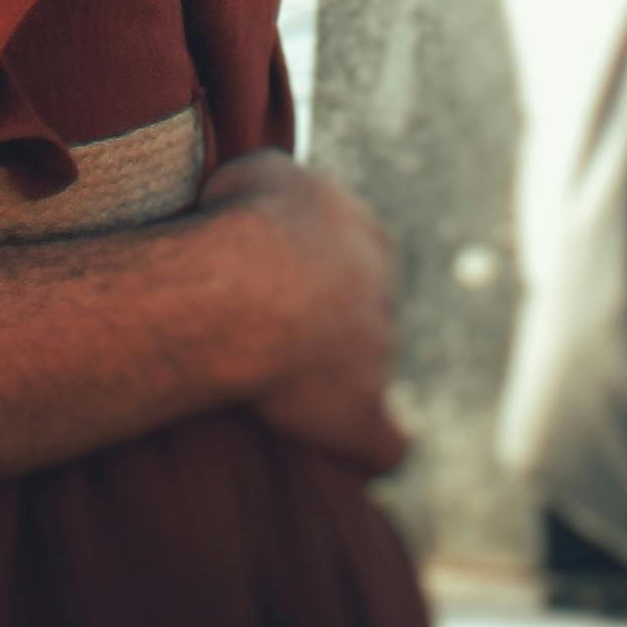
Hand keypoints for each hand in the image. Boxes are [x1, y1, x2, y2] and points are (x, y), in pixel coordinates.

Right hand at [200, 152, 409, 476]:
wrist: (241, 288)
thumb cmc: (242, 223)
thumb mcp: (265, 171)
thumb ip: (290, 183)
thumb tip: (287, 192)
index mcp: (369, 239)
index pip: (362, 255)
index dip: (320, 270)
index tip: (284, 280)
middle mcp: (384, 298)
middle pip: (368, 314)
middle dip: (335, 324)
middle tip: (279, 333)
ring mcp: (379, 359)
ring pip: (372, 373)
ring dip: (339, 382)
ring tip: (284, 387)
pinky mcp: (361, 416)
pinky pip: (385, 446)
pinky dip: (373, 448)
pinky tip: (361, 455)